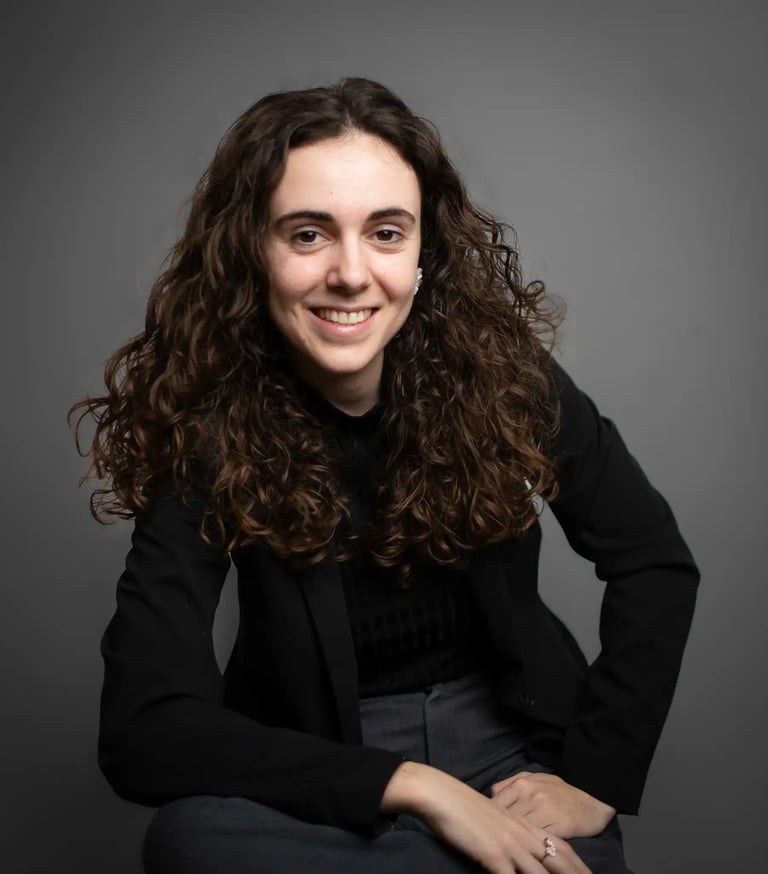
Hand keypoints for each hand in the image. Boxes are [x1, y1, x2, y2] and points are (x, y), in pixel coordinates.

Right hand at [382, 761, 591, 872]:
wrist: (442, 795)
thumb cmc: (462, 806)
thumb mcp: (492, 817)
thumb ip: (507, 831)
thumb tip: (515, 848)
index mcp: (523, 824)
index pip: (560, 846)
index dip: (579, 864)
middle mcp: (522, 834)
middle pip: (559, 862)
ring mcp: (510, 846)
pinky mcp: (494, 856)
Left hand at [490, 772, 615, 839]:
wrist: (594, 796)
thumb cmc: (561, 790)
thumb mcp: (534, 778)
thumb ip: (511, 784)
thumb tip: (492, 793)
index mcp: (521, 784)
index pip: (495, 803)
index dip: (489, 818)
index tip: (484, 828)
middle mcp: (530, 796)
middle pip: (504, 819)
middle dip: (497, 831)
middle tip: (492, 842)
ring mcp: (545, 811)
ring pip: (520, 831)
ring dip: (512, 842)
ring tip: (505, 850)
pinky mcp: (560, 827)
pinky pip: (539, 840)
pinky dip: (530, 848)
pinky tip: (526, 853)